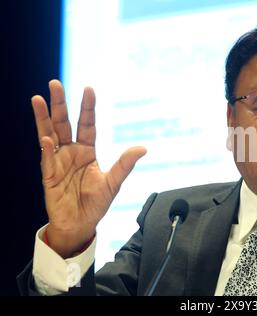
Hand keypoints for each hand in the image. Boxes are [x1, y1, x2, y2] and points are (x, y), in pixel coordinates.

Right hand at [32, 80, 146, 257]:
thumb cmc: (96, 204)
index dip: (87, 108)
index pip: (87, 125)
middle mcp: (71, 153)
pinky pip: (47, 159)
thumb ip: (125, 164)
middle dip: (60, 104)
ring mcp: (58, 162)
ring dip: (43, 118)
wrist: (81, 225)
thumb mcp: (113, 182)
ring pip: (49, 135)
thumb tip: (142, 147)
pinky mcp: (49, 176)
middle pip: (64, 123)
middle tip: (55, 83)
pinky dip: (47, 148)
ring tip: (39, 99)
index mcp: (87, 152)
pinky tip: (47, 137)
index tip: (88, 89)